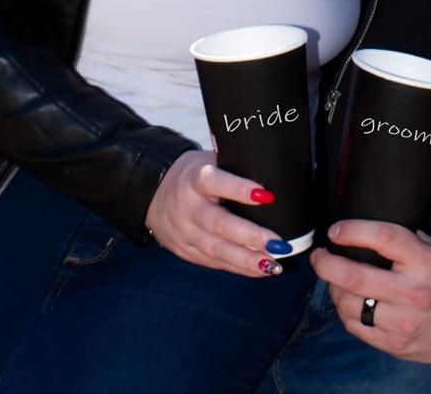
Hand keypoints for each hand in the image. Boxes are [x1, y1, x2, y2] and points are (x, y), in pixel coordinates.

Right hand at [144, 150, 288, 277]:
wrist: (151, 192)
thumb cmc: (192, 175)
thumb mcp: (207, 162)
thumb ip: (233, 168)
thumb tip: (273, 174)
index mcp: (194, 179)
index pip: (215, 181)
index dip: (239, 189)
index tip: (266, 195)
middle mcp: (187, 207)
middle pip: (219, 224)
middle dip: (250, 236)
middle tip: (278, 243)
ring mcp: (184, 233)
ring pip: (217, 249)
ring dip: (248, 260)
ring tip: (274, 264)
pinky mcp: (185, 251)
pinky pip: (214, 262)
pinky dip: (239, 267)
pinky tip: (261, 269)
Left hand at [312, 221, 430, 361]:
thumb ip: (405, 240)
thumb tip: (366, 229)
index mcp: (425, 261)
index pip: (383, 238)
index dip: (353, 230)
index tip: (335, 230)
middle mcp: (413, 292)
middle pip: (355, 276)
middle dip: (327, 263)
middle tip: (320, 256)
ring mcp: (403, 322)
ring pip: (350, 304)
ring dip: (332, 289)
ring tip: (332, 279)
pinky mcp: (396, 345)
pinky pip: (357, 328)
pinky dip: (344, 313)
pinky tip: (346, 301)